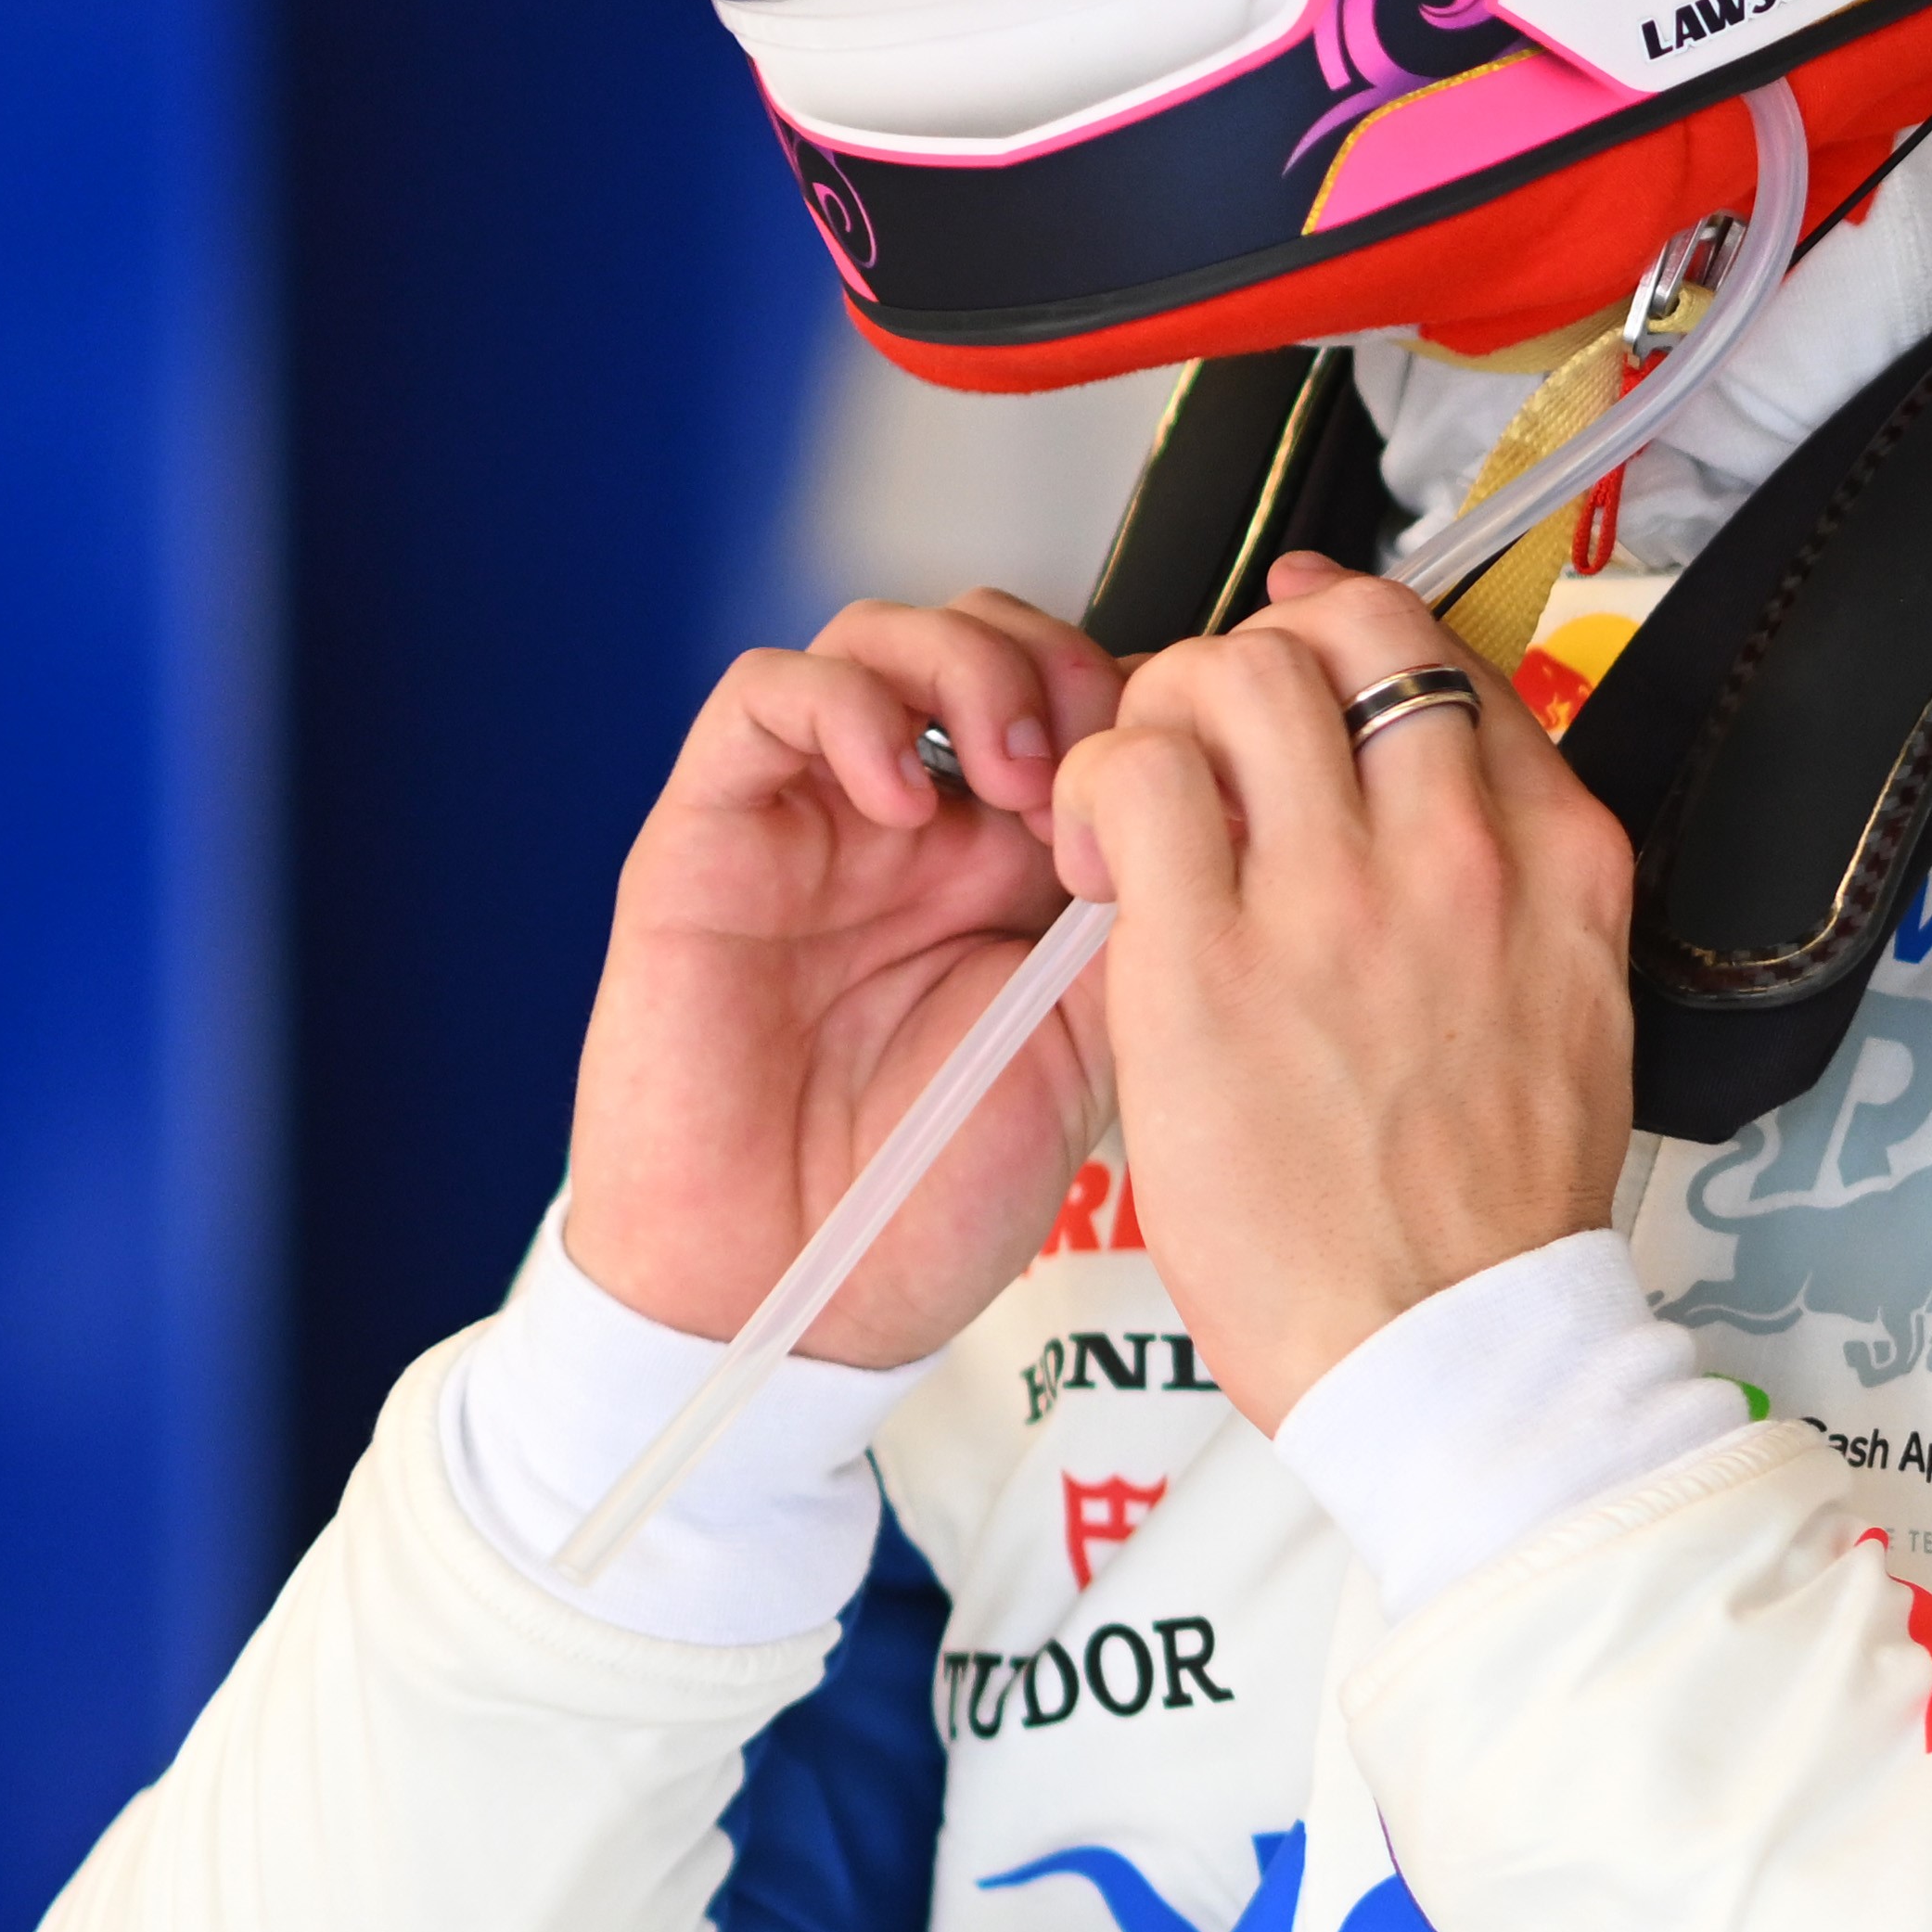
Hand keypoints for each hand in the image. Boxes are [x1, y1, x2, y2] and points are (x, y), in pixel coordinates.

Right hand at [562, 592, 1130, 1368]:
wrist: (789, 1294)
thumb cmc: (931, 1196)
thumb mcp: (1100, 1046)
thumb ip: (1151, 916)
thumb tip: (1220, 795)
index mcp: (1025, 869)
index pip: (1091, 703)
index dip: (1146, 701)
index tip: (1188, 762)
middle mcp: (925, 829)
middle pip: (996, 639)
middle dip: (1064, 665)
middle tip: (1101, 756)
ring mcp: (817, 822)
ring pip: (885, 638)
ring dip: (968, 669)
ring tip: (1010, 768)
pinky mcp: (711, 832)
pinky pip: (766, 696)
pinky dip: (846, 706)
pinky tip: (901, 796)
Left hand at [1044, 558, 1645, 1428]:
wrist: (1454, 1345)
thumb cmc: (1493, 1212)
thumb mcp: (1572, 1007)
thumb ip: (1515, 890)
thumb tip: (1438, 811)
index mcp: (1560, 859)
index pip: (1453, 664)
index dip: (1353, 642)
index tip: (1304, 664)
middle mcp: (1456, 850)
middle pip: (1345, 631)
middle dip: (1255, 660)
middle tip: (1208, 743)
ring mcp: (1334, 896)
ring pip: (1229, 671)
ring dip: (1164, 714)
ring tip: (1139, 808)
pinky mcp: (1206, 960)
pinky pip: (1131, 775)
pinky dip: (1095, 786)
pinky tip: (1097, 861)